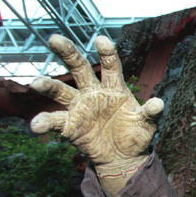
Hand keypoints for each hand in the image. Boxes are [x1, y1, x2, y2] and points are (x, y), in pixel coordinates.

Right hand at [29, 35, 162, 191]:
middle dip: (68, 53)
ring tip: (37, 83)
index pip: (110, 67)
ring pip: (61, 91)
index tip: (100, 40)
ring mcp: (79, 107)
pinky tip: (36, 125)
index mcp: (115, 89)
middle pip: (79, 69)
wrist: (123, 157)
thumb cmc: (136, 135)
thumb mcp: (147, 124)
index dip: (106, 53)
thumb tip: (158, 103)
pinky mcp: (70, 125)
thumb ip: (151, 113)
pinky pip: (54, 121)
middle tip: (54, 39)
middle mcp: (94, 93)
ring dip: (49, 86)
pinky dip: (43, 122)